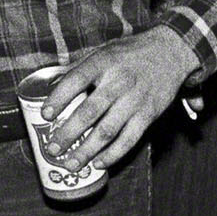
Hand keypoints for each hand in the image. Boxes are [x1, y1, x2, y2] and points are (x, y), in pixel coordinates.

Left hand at [39, 27, 201, 169]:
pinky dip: (112, 154)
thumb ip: (80, 69)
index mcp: (103, 62)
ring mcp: (135, 100)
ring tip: (70, 164)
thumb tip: (50, 86)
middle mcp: (118, 82)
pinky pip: (129, 139)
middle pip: (89, 112)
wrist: (171, 51)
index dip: (59, 98)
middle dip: (68, 134)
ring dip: (86, 150)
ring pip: (107, 131)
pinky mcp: (148, 114)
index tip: (45, 114)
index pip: (75, 80)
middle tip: (52, 149)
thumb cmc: (129, 53)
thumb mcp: (104, 51)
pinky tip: (98, 163)